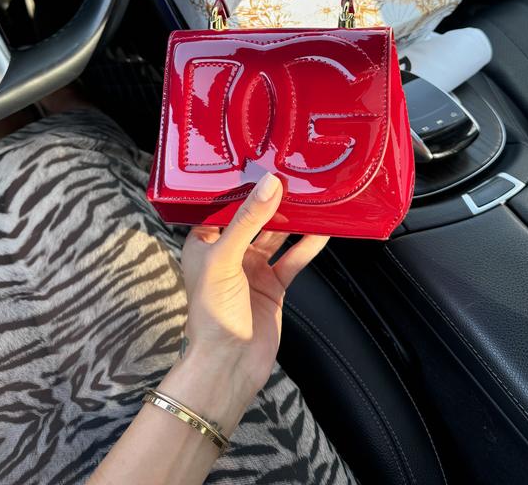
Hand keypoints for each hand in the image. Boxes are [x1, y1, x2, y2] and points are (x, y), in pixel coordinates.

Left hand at [180, 173, 328, 404]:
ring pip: (277, 236)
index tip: (264, 163)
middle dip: (273, 199)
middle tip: (294, 175)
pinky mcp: (273, 284)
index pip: (224, 205)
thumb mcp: (224, 258)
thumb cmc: (212, 315)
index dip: (243, 185)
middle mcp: (228, 253)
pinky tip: (323, 231)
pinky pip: (293, 259)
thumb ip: (248, 221)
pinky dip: (308, 246)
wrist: (229, 365)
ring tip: (312, 196)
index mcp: (205, 243)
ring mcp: (252, 269)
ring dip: (294, 220)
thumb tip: (269, 185)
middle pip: (255, 218)